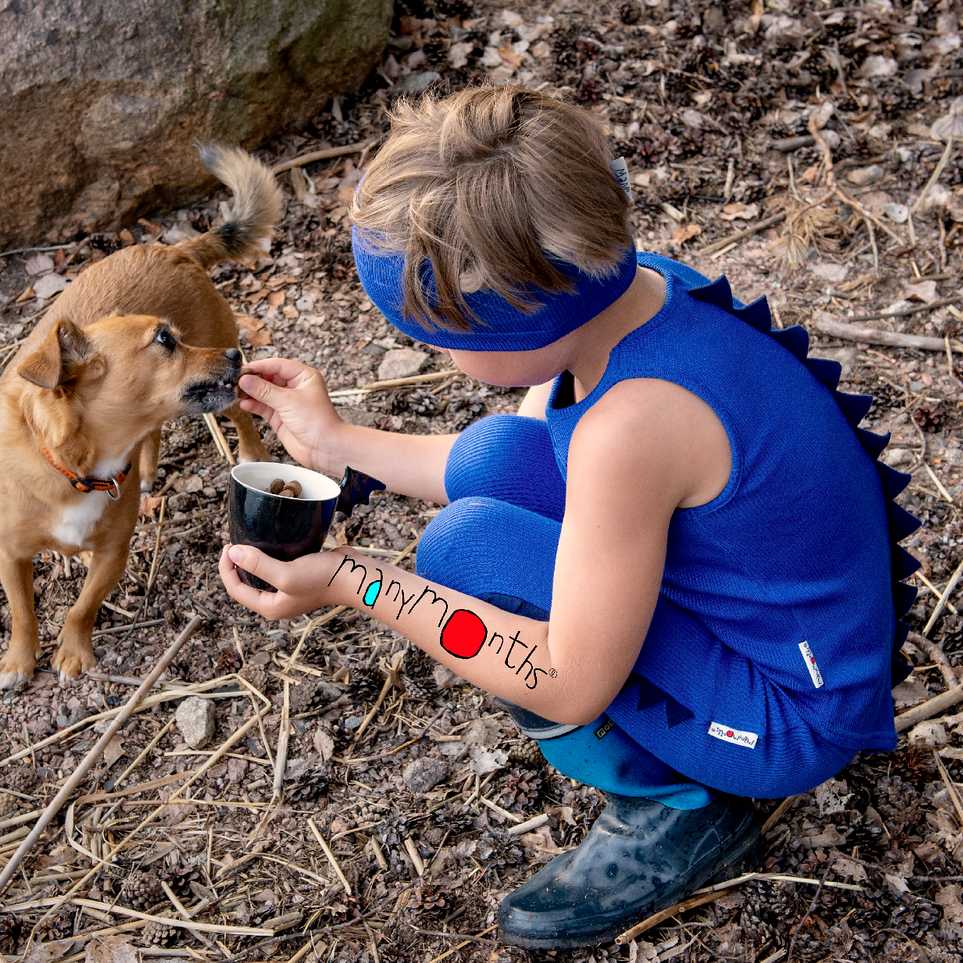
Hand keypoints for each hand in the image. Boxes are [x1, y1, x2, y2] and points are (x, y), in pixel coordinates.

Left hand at [219, 544, 338, 619]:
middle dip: (236, 565)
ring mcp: (289, 590)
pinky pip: (276, 567)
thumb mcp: (286, 574)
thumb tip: (233, 552)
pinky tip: (269, 542)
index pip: (236, 589)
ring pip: (260, 575)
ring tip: (246, 541)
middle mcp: (277, 601)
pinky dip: (268, 556)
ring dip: (251, 560)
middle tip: (234, 543)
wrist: (354, 576)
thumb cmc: (322, 579)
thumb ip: (258, 565)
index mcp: (270, 607)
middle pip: (245, 584)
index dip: (227, 569)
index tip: (229, 546)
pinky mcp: (299, 577)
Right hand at [238, 358, 342, 471]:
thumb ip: (264, 390)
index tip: (243, 370)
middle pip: (269, 377)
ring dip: (251, 393)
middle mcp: (295, 387)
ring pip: (264, 392)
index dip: (259, 366)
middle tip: (236, 381)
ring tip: (236, 392)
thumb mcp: (288, 401)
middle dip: (253, 379)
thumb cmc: (318, 422)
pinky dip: (253, 405)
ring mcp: (287, 402)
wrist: (325, 448)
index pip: (277, 365)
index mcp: (304, 376)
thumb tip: (245, 380)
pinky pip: (263, 407)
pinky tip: (244, 404)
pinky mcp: (280, 417)